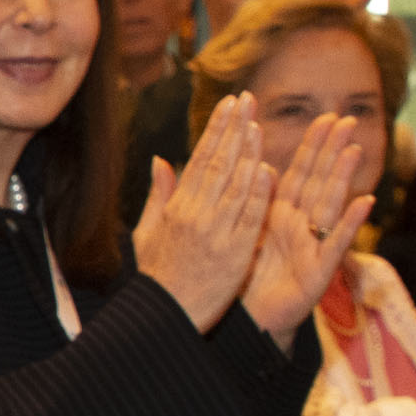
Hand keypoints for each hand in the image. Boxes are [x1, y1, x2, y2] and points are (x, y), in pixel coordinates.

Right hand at [135, 94, 277, 331]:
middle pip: (218, 163)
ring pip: (234, 185)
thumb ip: (159, 194)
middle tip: (248, 100)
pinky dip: (257, 193)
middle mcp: (196, 214)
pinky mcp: (234, 252)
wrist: (166, 315)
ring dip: (247, 153)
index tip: (230, 104)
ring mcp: (216, 232)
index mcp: (177, 207)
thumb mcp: (148, 232)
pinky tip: (267, 170)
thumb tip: (160, 160)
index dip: (216, 129)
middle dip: (234, 129)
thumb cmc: (158, 276)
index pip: (200, 158)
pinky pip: (248, 218)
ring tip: (258, 124)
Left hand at [238, 114, 376, 341]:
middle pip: (319, 182)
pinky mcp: (319, 272)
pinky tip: (366, 202)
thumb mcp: (250, 232)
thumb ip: (258, 200)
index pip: (300, 172)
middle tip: (347, 120)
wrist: (252, 319)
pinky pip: (336, 244)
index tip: (325, 118)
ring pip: (330, 206)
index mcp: (282, 214)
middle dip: (332, 151)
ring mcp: (314, 246)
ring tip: (354, 150)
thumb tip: (262, 165)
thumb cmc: (251, 275)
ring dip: (343, 177)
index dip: (312, 146)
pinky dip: (351, 223)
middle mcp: (302, 225)